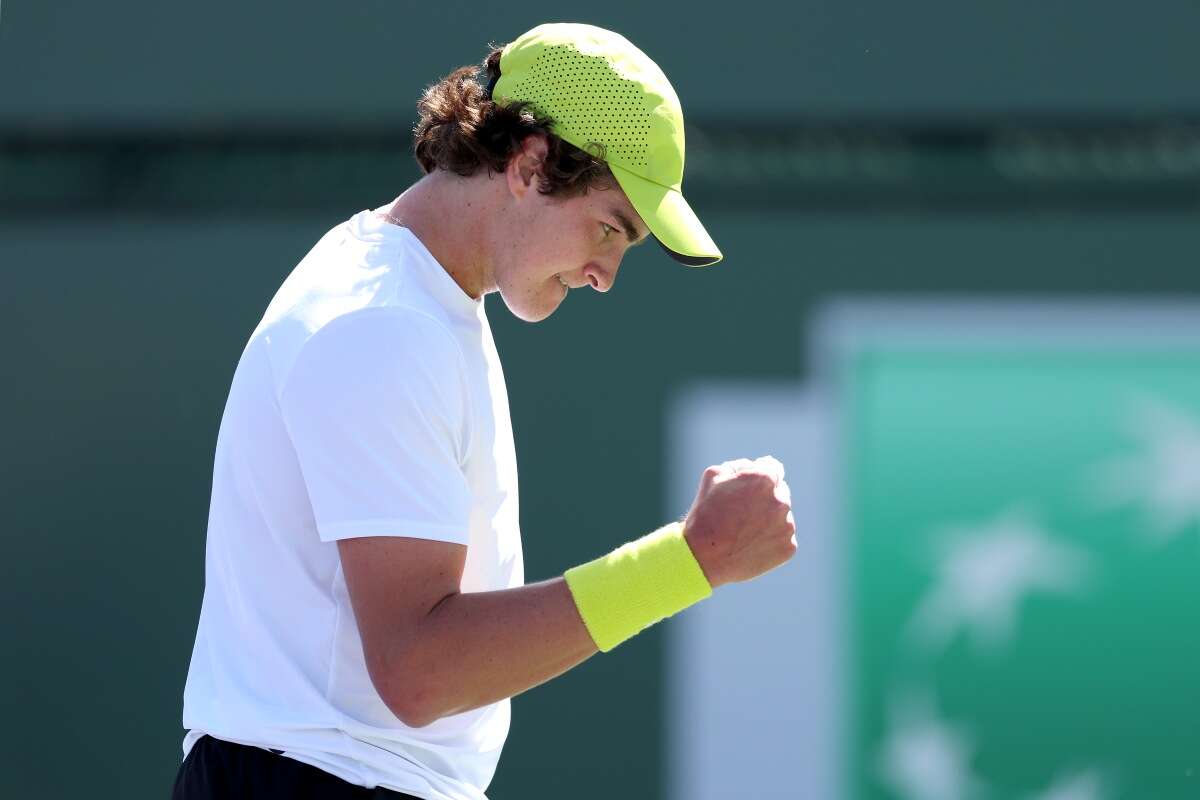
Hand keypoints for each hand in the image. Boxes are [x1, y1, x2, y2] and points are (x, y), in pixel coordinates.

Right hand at [681, 456, 796, 588]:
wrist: (703, 556)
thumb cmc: (705, 513)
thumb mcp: (714, 475)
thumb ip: (741, 465)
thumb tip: (759, 464)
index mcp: (764, 479)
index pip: (774, 469)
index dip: (760, 477)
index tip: (751, 488)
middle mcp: (781, 500)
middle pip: (780, 492)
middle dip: (765, 498)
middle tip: (742, 513)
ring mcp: (786, 525)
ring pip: (782, 516)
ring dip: (769, 519)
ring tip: (744, 531)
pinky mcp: (788, 547)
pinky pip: (783, 537)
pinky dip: (771, 539)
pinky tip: (751, 544)